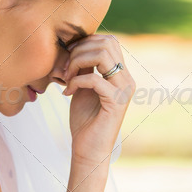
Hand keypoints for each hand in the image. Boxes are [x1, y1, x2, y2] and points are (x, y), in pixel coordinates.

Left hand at [61, 34, 134, 168]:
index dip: (85, 42)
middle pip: (106, 43)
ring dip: (78, 62)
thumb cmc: (84, 121)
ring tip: (66, 78)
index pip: (108, 41)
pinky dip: (76, 82)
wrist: (89, 150)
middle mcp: (126, 79)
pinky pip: (94, 79)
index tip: (67, 57)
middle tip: (65, 69)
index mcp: (120, 74)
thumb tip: (75, 47)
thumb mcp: (82, 88)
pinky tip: (67, 93)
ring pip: (103, 55)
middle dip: (79, 51)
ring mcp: (124, 90)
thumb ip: (84, 68)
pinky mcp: (116, 102)